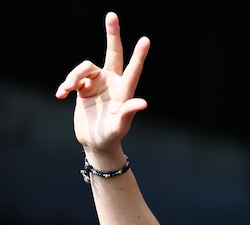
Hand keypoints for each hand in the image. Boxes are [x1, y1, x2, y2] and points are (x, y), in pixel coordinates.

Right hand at [55, 12, 149, 156]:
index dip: (139, 55)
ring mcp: (98, 83)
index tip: (146, 40)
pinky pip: (73, 78)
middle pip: (113, 53)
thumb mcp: (119, 126)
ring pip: (85, 67)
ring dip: (74, 75)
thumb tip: (142, 103)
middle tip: (112, 15)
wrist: (95, 142)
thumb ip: (128, 113)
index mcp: (125, 90)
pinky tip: (61, 94)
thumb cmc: (111, 136)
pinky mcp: (83, 87)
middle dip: (112, 34)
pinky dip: (66, 84)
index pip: (134, 70)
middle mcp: (113, 82)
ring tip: (67, 89)